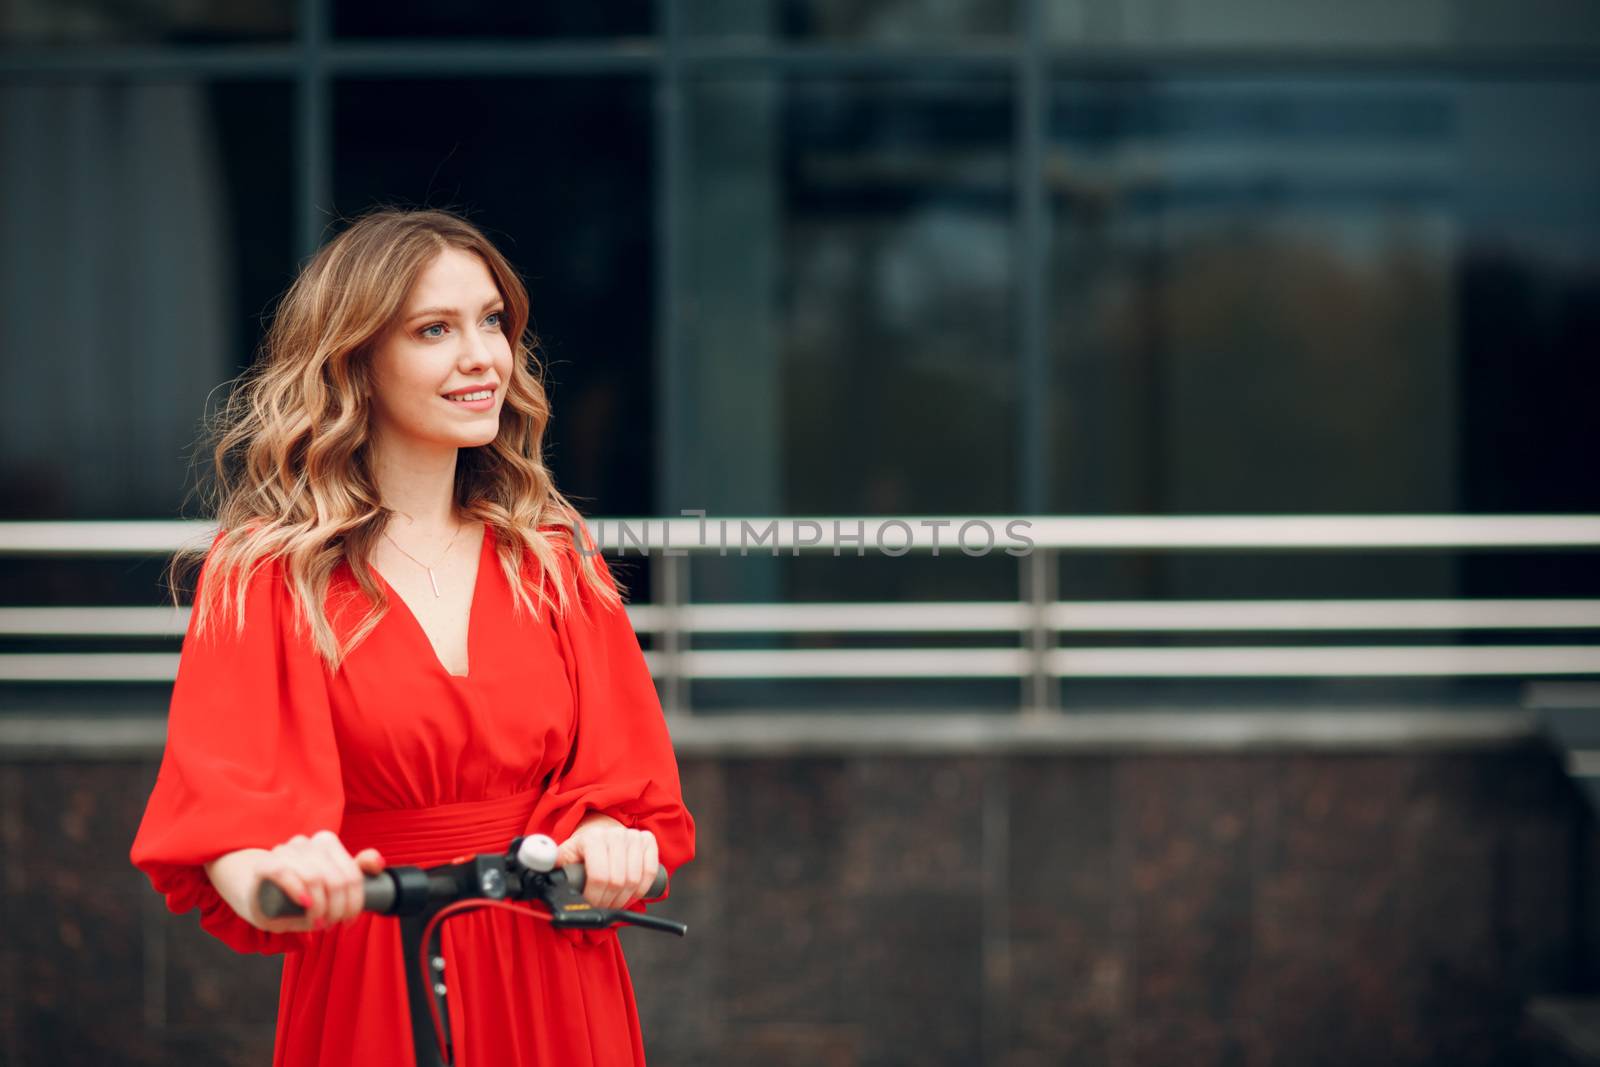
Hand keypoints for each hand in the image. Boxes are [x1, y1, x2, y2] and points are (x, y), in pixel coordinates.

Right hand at [208, 830, 385, 933]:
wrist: (250, 889)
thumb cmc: (293, 891)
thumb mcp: (325, 886)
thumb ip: (352, 874)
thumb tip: (377, 863)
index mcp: (326, 844)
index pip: (353, 874)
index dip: (355, 902)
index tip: (348, 921)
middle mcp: (308, 843)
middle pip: (338, 879)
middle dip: (338, 909)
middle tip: (329, 925)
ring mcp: (287, 851)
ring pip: (316, 877)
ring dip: (320, 907)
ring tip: (315, 922)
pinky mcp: (265, 864)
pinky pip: (286, 873)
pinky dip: (299, 891)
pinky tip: (305, 905)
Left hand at [553, 816, 658, 910]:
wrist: (599, 830)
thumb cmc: (580, 849)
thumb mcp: (563, 855)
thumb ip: (549, 864)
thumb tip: (535, 870)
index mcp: (592, 838)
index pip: (599, 877)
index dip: (595, 898)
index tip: (590, 905)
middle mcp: (615, 834)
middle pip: (618, 882)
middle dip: (609, 902)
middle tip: (601, 907)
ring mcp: (633, 836)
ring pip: (635, 880)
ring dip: (625, 899)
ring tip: (613, 902)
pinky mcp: (647, 840)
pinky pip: (650, 872)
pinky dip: (641, 889)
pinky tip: (630, 893)